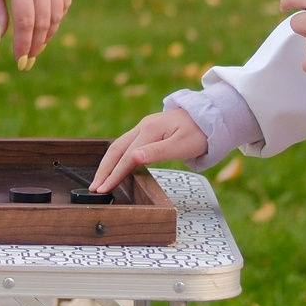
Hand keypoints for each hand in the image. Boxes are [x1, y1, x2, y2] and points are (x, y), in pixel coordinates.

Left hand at [0, 0, 70, 67]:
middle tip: (28, 61)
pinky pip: (65, 3)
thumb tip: (1, 37)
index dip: (24, 46)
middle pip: (43, 24)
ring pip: (57, 16)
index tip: (20, 61)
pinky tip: (48, 27)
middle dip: (35, 46)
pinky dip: (58, 18)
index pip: (25, 25)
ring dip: (47, 35)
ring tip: (37, 47)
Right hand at [91, 104, 208, 193]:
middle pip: (116, 149)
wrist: (211, 116)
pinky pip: (127, 143)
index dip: (113, 175)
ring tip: (100, 179)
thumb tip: (132, 158)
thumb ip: (157, 152)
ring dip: (108, 163)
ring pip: (119, 145)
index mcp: (150, 130)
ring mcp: (145, 127)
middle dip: (104, 169)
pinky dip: (117, 156)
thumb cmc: (200, 133)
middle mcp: (143, 126)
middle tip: (94, 187)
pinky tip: (115, 165)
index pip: (126, 157)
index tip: (103, 190)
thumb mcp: (182, 146)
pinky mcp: (149, 130)